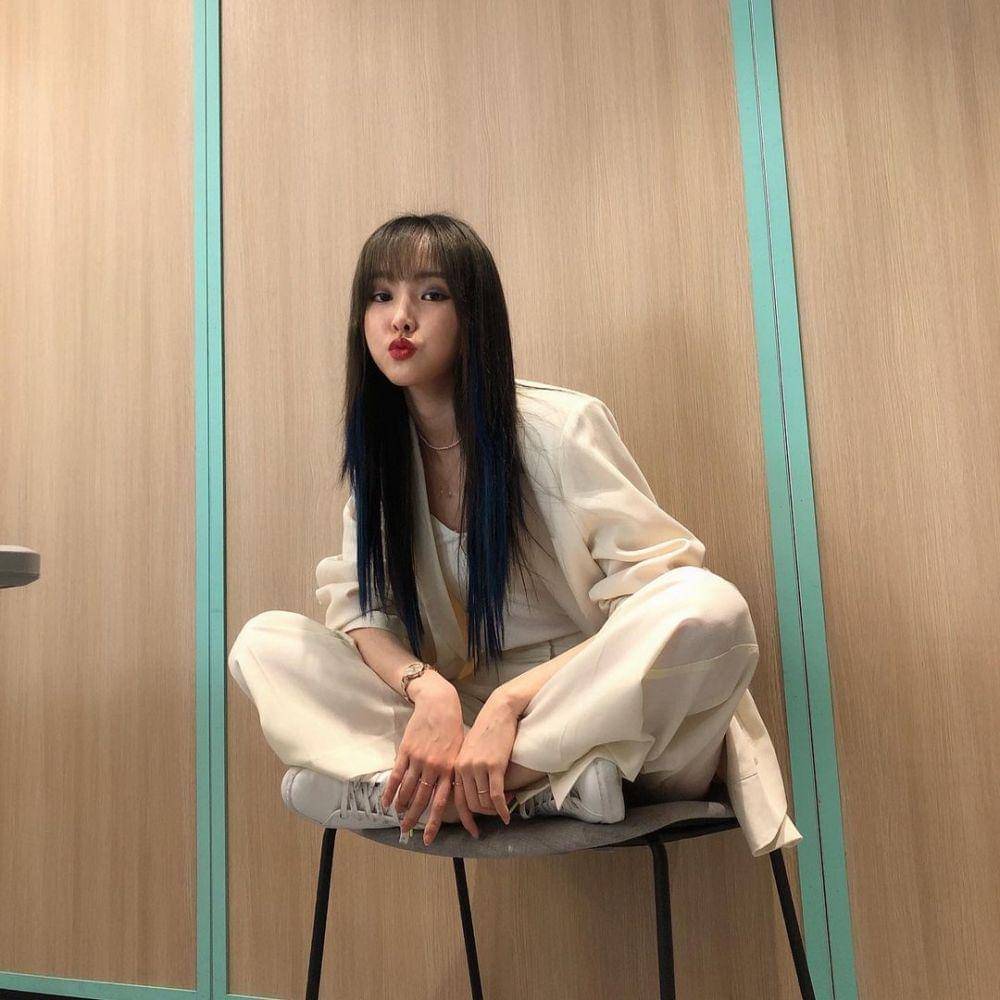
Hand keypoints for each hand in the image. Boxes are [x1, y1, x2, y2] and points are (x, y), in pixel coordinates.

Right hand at [380, 681, 480, 844]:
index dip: (434, 823)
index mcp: (449, 770)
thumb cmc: (452, 728)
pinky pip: (396, 776)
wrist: (439, 705)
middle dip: (413, 818)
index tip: (428, 838)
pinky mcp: (406, 751)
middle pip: (421, 800)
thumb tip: (453, 794)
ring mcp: (418, 760)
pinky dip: (390, 791)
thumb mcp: (459, 752)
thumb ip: (454, 773)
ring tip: (398, 816)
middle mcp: (434, 768)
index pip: (441, 803)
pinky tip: (386, 802)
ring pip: (407, 790)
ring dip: (401, 806)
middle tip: (406, 831)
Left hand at [452, 690, 520, 828]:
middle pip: (470, 804)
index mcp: (456, 766)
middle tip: (492, 818)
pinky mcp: (494, 765)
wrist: (498, 711)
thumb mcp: (471, 750)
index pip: (456, 800)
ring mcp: (478, 767)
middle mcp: (464, 768)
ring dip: (494, 811)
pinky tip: (507, 815)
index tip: (472, 831)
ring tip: (504, 808)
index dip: (464, 819)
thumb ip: (468, 770)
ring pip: (483, 802)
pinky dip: (502, 809)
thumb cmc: (487, 730)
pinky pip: (496, 795)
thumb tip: (473, 792)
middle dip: (481, 817)